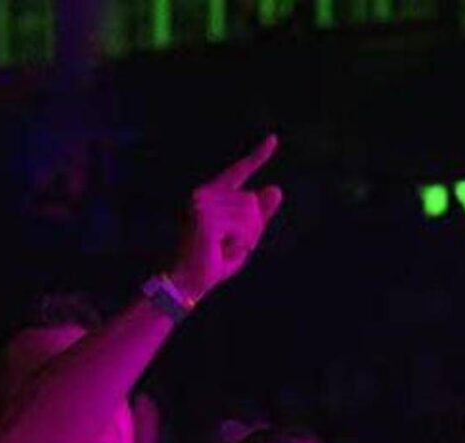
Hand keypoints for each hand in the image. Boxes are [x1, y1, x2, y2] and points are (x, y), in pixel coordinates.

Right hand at [170, 135, 282, 301]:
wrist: (188, 281)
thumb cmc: (213, 260)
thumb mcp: (243, 237)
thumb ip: (259, 215)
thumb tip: (276, 188)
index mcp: (213, 194)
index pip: (240, 171)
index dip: (258, 156)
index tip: (274, 139)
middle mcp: (204, 192)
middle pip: (252, 201)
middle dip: (252, 229)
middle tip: (231, 245)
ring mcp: (201, 203)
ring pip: (250, 213)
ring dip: (246, 237)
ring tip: (223, 247)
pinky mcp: (204, 217)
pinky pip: (242, 227)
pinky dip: (239, 243)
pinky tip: (220, 249)